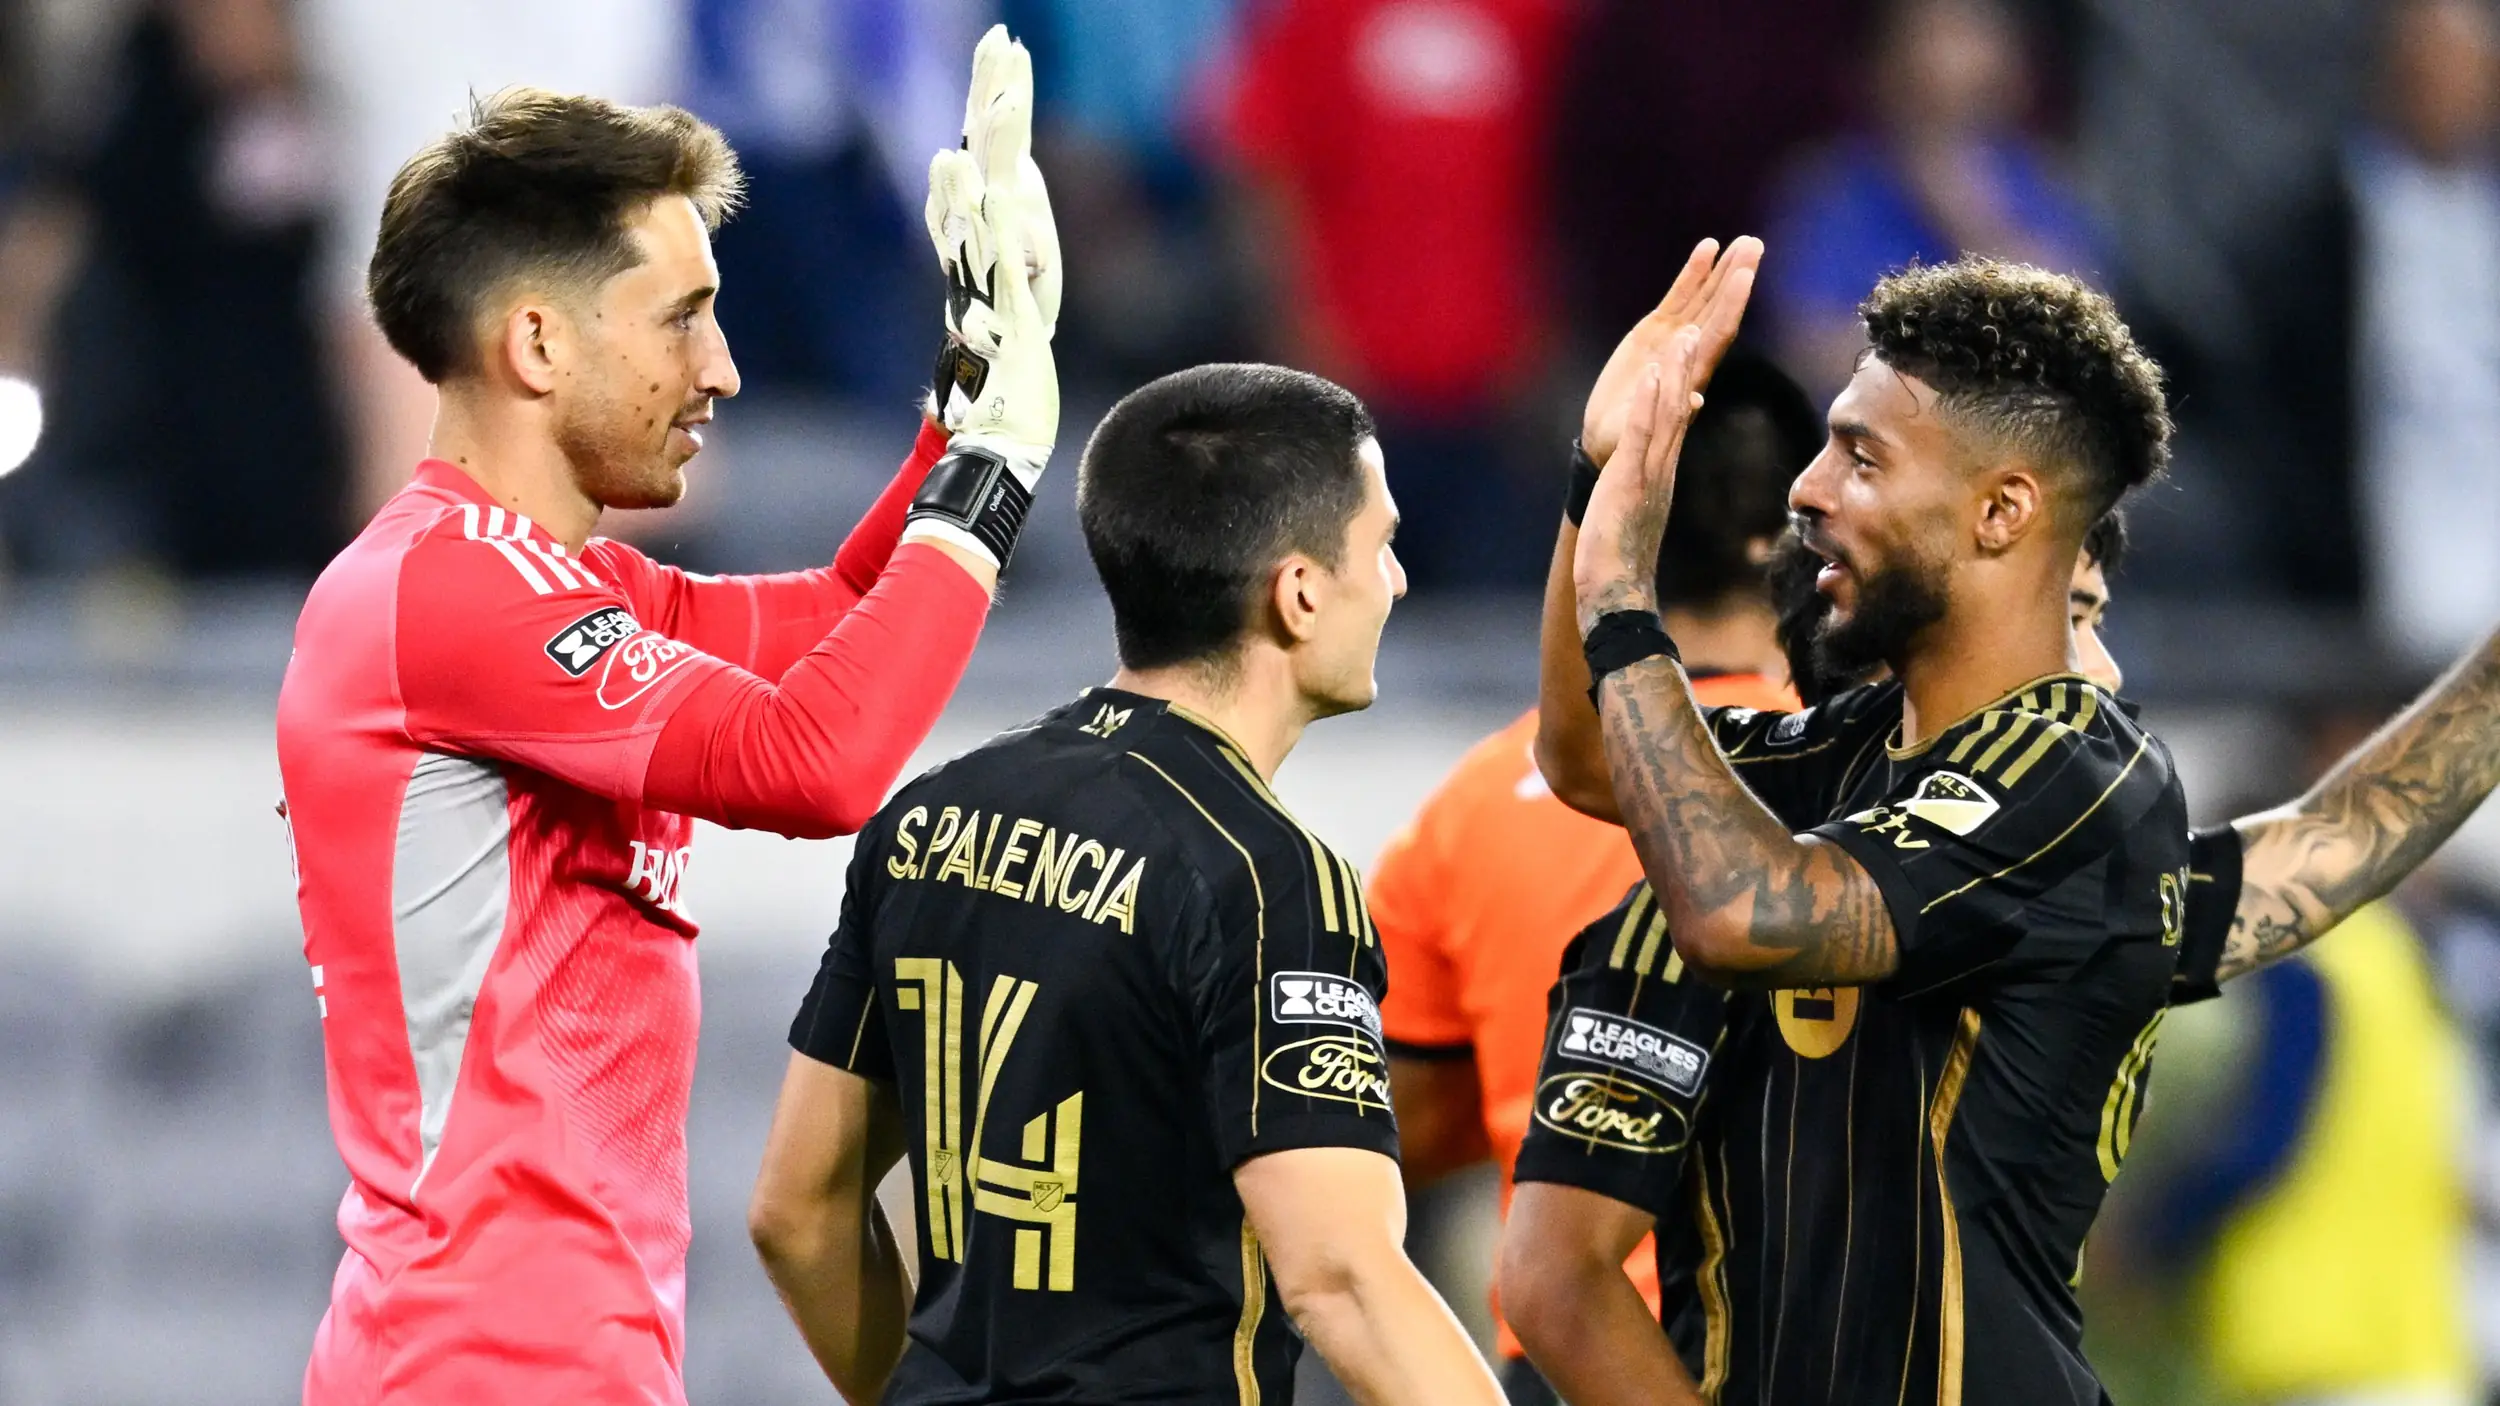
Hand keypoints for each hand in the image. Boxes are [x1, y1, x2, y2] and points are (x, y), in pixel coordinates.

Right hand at [927, 47, 1057, 477]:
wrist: (994, 446)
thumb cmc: (1006, 389)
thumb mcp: (1022, 314)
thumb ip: (1017, 269)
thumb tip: (1020, 234)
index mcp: (988, 251)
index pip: (990, 168)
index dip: (995, 114)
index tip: (1004, 62)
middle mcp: (977, 254)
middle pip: (982, 158)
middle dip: (991, 95)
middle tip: (1000, 38)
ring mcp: (981, 275)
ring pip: (982, 187)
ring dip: (989, 130)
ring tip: (999, 75)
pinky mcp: (993, 303)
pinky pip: (980, 243)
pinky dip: (966, 200)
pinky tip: (959, 160)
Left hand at [1574, 330, 1706, 625]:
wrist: (1617, 594)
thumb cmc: (1620, 557)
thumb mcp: (1636, 511)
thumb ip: (1648, 484)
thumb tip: (1655, 472)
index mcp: (1662, 472)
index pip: (1678, 418)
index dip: (1684, 380)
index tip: (1692, 346)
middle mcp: (1663, 467)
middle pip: (1681, 406)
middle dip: (1689, 363)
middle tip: (1699, 320)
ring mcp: (1650, 472)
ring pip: (1669, 414)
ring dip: (1676, 372)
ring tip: (1684, 332)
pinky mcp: (1631, 481)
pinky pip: (1643, 435)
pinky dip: (1649, 402)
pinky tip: (1653, 373)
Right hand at [1580, 236, 1760, 466]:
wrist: (1608, 439)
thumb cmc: (1624, 441)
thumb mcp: (1643, 434)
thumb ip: (1666, 415)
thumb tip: (1697, 400)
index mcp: (1691, 373)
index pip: (1718, 333)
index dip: (1732, 304)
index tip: (1745, 275)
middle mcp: (1690, 350)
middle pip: (1719, 308)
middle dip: (1736, 276)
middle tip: (1754, 244)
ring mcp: (1675, 337)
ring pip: (1705, 296)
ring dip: (1723, 269)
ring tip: (1743, 242)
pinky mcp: (1656, 331)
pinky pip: (1679, 296)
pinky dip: (1693, 273)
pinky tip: (1707, 249)